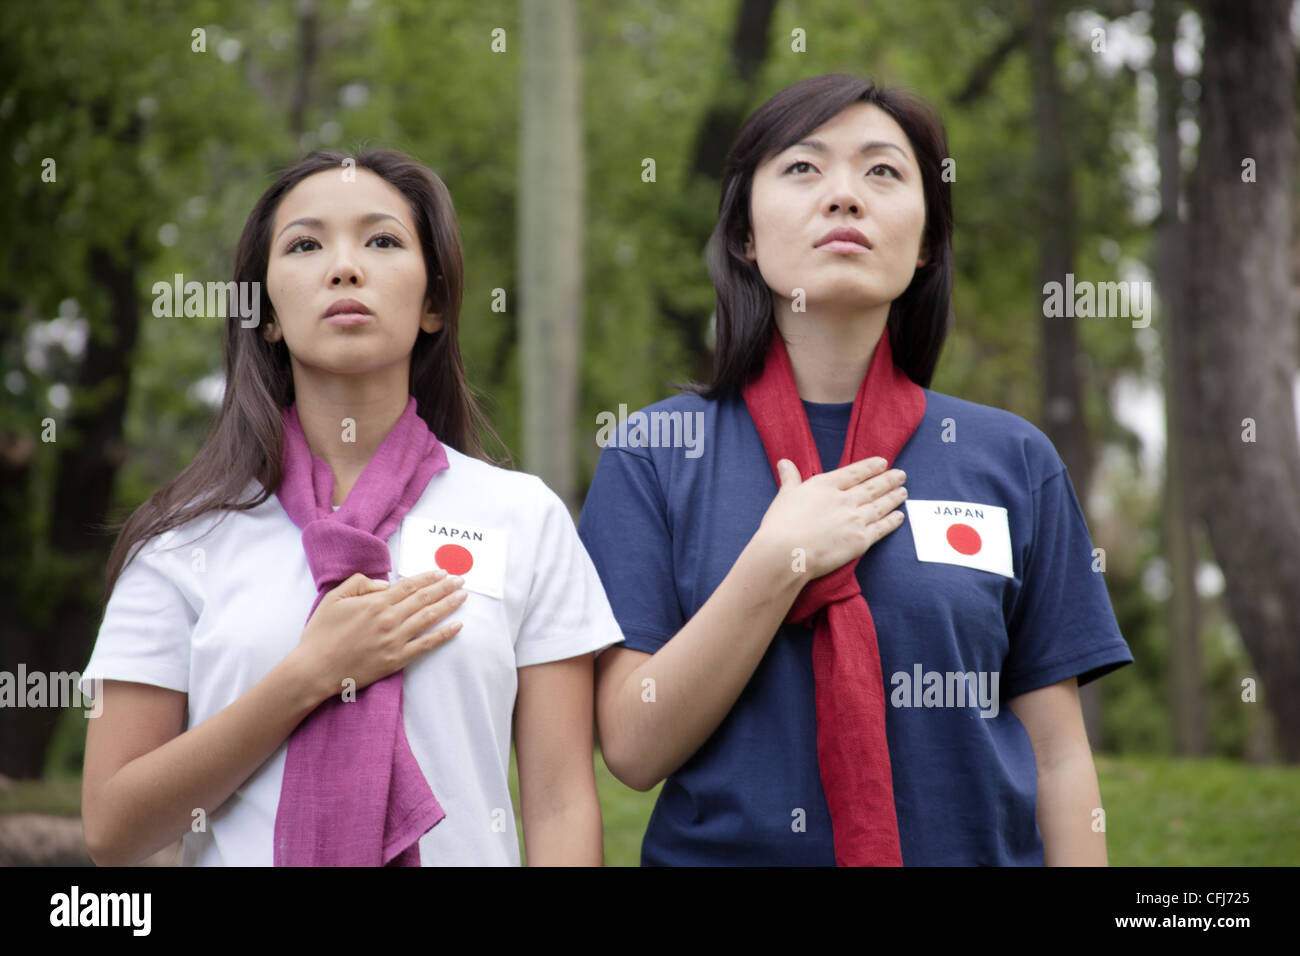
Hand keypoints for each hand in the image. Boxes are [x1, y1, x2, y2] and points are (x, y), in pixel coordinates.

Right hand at [292, 569, 466, 702]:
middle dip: (445, 587)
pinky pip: (426, 644)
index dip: (428, 577)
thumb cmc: (321, 633)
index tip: (443, 572)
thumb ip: (360, 583)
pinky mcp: (397, 659)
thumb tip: (387, 584)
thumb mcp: (334, 598)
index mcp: (375, 602)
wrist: (315, 669)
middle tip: (461, 580)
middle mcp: (389, 619)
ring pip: (429, 618)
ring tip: (463, 596)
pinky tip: (458, 626)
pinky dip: (444, 634)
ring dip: (449, 605)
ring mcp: (395, 640)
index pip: (409, 585)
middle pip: (424, 599)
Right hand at [755, 456, 907, 579]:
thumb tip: (785, 462)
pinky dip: (892, 521)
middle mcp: (845, 499)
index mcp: (826, 485)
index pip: (854, 472)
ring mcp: (855, 519)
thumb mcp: (784, 496)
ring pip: (880, 505)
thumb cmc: (781, 525)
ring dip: (894, 498)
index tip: (883, 462)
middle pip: (873, 487)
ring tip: (903, 492)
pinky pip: (882, 528)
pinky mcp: (861, 540)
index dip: (870, 467)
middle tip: (902, 475)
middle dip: (889, 480)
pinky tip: (899, 516)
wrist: (787, 553)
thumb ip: (790, 478)